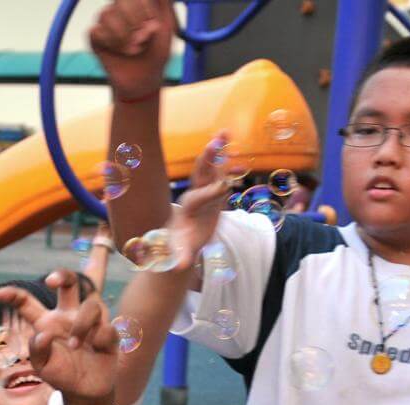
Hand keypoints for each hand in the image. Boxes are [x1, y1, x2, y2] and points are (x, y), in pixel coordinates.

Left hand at [0, 268, 118, 400]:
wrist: (84, 392)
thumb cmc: (60, 374)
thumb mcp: (42, 367)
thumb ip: (38, 350)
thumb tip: (43, 334)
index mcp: (46, 322)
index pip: (28, 303)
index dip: (14, 295)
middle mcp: (67, 315)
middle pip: (68, 283)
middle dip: (62, 275)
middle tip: (50, 280)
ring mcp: (89, 322)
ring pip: (91, 304)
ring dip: (82, 325)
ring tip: (75, 346)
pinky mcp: (107, 332)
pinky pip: (106, 327)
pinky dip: (99, 338)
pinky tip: (96, 349)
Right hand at [89, 0, 176, 100]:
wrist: (144, 80)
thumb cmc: (157, 53)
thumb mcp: (167, 25)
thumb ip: (164, 3)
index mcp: (137, 3)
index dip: (145, 9)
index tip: (153, 26)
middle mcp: (119, 9)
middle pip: (120, 1)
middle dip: (134, 22)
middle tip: (142, 40)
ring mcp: (105, 22)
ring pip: (107, 15)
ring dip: (123, 36)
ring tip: (133, 50)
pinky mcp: (95, 38)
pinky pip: (96, 31)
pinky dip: (110, 43)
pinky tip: (119, 52)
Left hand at [165, 133, 236, 272]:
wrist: (178, 240)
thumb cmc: (178, 248)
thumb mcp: (179, 255)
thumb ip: (179, 259)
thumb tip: (178, 267)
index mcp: (188, 209)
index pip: (200, 197)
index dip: (210, 192)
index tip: (224, 186)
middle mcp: (195, 196)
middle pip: (202, 174)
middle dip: (209, 158)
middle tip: (216, 142)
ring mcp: (204, 192)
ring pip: (211, 169)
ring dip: (218, 152)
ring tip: (225, 132)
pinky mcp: (213, 194)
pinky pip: (220, 174)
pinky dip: (226, 161)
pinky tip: (231, 145)